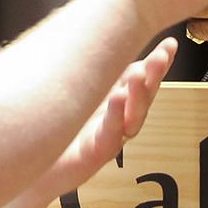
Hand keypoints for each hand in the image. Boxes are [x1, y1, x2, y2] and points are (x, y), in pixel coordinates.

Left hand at [38, 38, 172, 198]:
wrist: (37, 170)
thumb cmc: (57, 132)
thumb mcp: (76, 94)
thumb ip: (91, 72)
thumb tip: (97, 36)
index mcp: (116, 101)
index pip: (142, 78)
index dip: (158, 63)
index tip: (170, 44)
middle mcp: (118, 119)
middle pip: (144, 96)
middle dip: (155, 75)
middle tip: (161, 56)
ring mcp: (110, 137)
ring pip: (132, 116)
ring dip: (139, 94)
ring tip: (140, 74)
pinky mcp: (96, 154)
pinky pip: (109, 134)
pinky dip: (114, 116)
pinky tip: (116, 99)